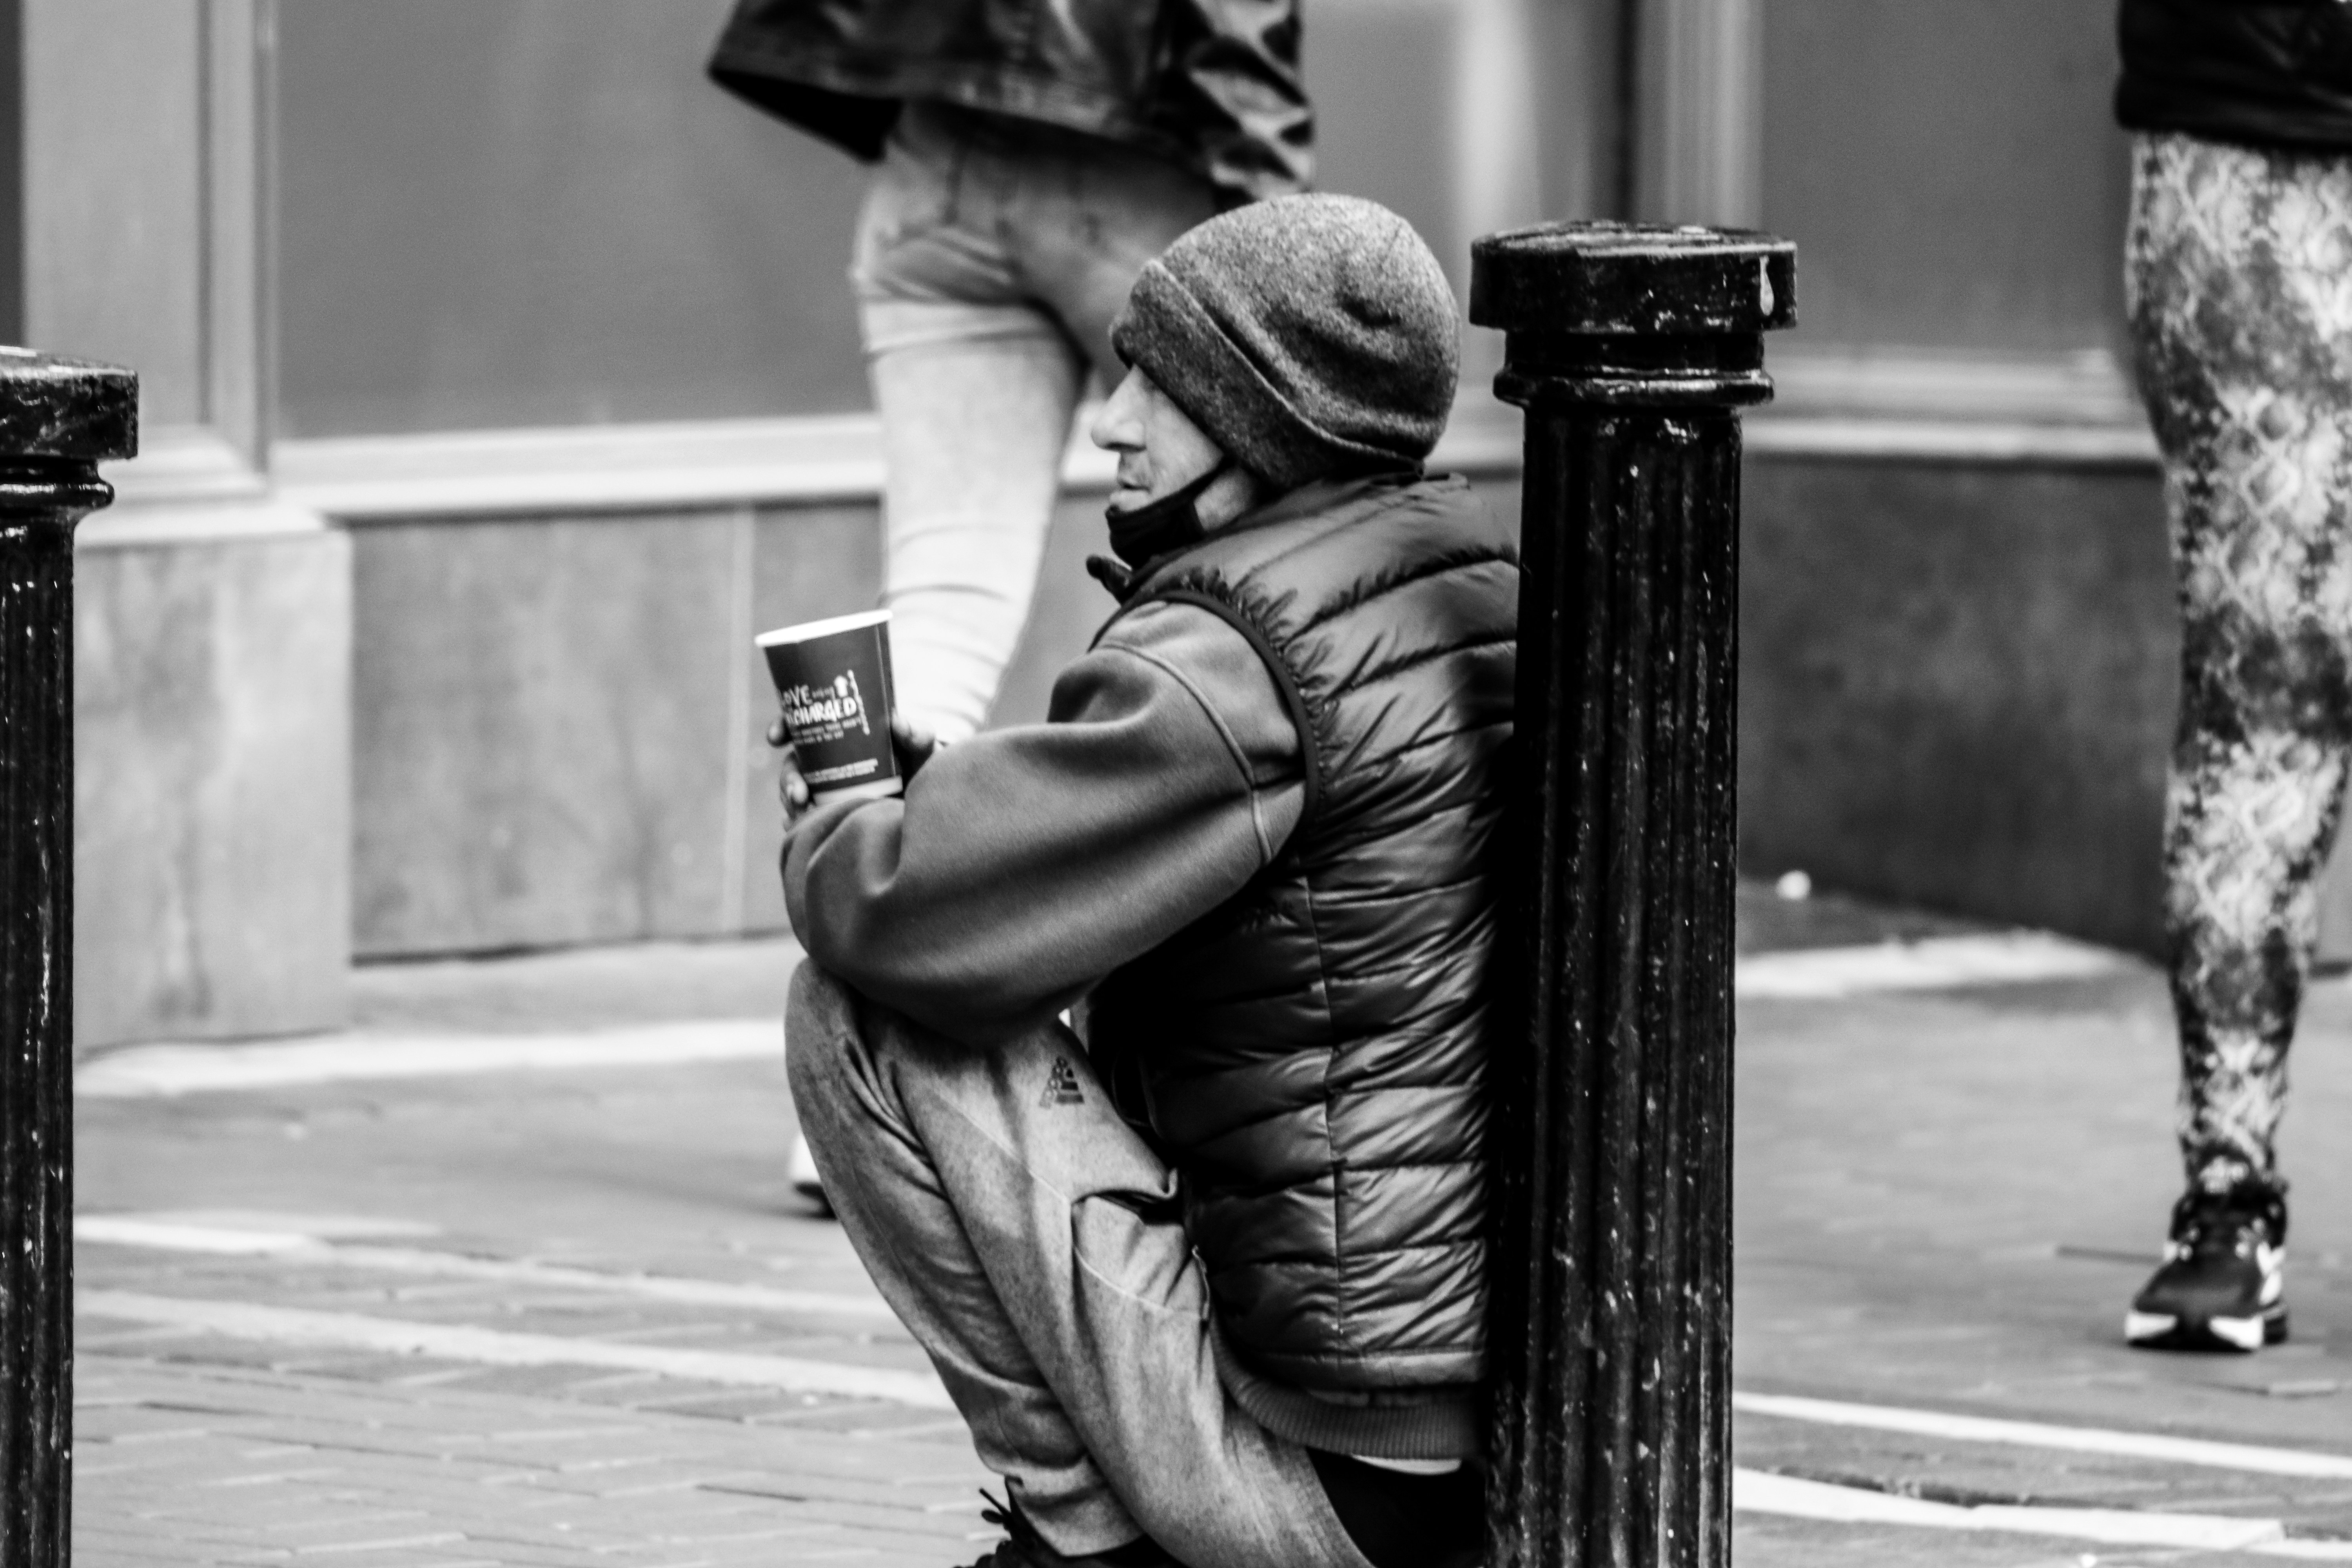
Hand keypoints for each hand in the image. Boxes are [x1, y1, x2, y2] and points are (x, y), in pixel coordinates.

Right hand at [766, 713, 941, 830]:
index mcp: (841, 737)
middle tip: (798, 793)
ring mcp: (826, 790)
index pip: (805, 725)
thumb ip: (917, 735)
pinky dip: (798, 825)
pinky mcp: (829, 814)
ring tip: (801, 815)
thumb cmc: (921, 767)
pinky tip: (799, 831)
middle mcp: (828, 762)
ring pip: (795, 793)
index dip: (784, 726)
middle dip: (788, 779)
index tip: (775, 738)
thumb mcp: (921, 749)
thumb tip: (899, 722)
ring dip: (791, 803)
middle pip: (794, 765)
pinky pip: (805, 819)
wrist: (928, 801)